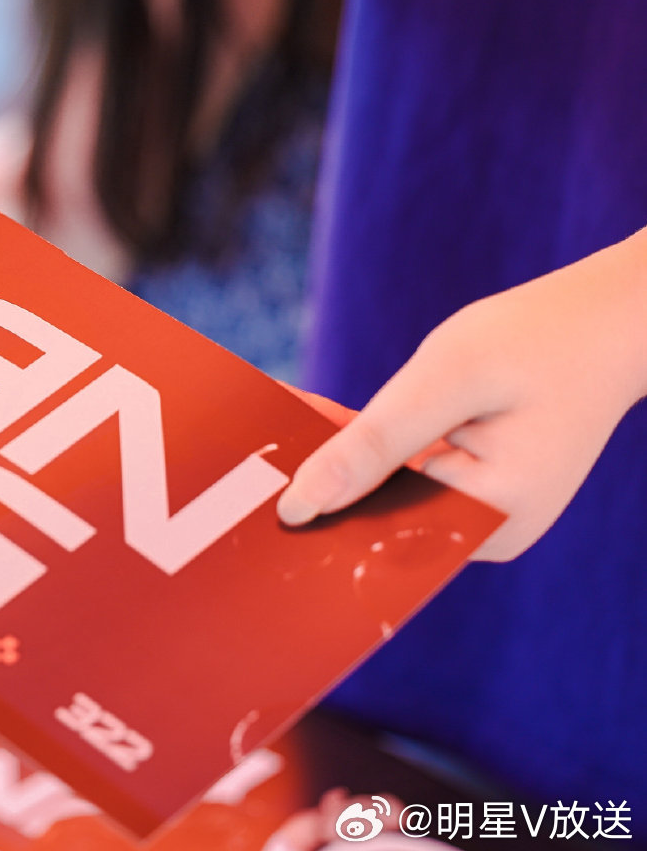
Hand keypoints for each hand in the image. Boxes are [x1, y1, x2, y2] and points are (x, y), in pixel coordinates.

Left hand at [277, 232, 646, 559]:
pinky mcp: (472, 487)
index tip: (242, 490)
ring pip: (384, 493)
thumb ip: (373, 442)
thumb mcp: (446, 378)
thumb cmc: (539, 338)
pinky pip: (403, 474)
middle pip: (376, 516)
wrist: (614, 317)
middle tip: (241, 450)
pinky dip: (363, 447)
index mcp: (490, 521)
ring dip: (333, 459)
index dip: (310, 511)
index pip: (375, 531)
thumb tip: (300, 506)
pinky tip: (312, 419)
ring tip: (264, 431)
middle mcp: (487, 533)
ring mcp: (482, 513)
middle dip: (314, 480)